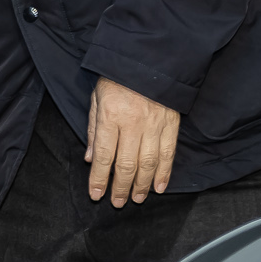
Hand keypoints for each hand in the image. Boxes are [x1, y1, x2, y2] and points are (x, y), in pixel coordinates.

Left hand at [87, 78, 180, 205]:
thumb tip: (89, 159)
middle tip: (117, 202)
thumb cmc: (117, 78)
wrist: (148, 58)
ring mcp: (154, 125)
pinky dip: (164, 173)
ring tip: (136, 198)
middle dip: (120, 187)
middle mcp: (132, 123)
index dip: (99, 178)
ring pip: (148, 164)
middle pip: (126, 164)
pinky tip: (159, 187)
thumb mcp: (97, 98)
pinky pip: (168, 154)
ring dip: (142, 185)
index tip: (96, 194)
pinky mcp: (171, 124)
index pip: (103, 155)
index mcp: (110, 115)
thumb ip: (93, 129)